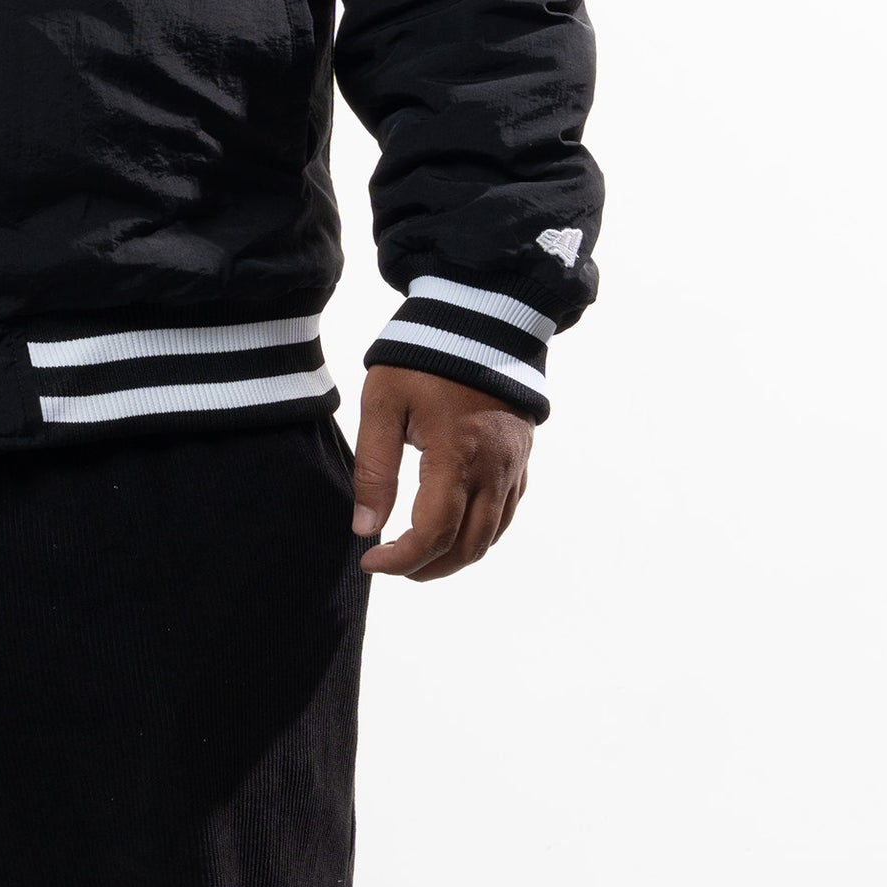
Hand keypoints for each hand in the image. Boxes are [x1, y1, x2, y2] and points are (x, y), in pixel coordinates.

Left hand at [350, 365, 531, 581]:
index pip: (433, 535)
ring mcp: (512, 467)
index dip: (400, 560)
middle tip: (389, 564)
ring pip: (490, 537)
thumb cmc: (422, 358)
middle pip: (467, 548)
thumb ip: (374, 468)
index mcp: (456, 457)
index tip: (369, 561)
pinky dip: (480, 535)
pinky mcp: (521, 458)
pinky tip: (453, 530)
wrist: (479, 318)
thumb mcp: (383, 403)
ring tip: (416, 555)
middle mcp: (493, 471)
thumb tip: (365, 528)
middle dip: (427, 568)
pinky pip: (506, 514)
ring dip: (454, 557)